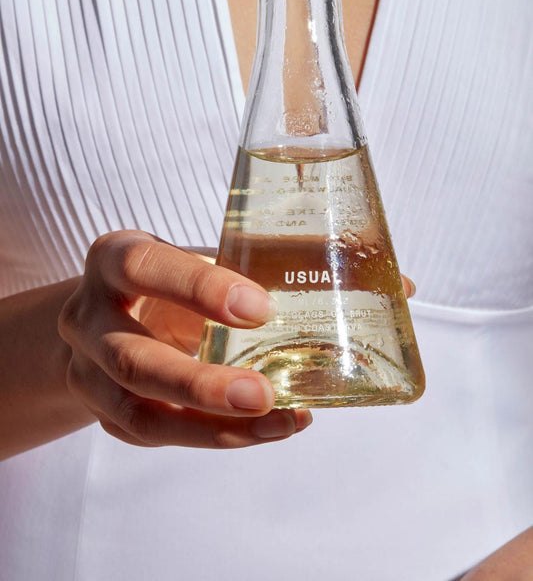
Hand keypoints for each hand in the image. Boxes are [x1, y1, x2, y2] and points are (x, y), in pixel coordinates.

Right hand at [58, 230, 311, 449]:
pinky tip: (268, 429)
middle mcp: (87, 317)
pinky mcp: (104, 413)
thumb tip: (327, 270)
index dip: (199, 288)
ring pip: (139, 413)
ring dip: (212, 427)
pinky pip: (155, 435)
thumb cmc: (167, 278)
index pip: (144, 267)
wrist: (109, 314)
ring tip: (278, 422)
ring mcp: (88, 372)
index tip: (260, 308)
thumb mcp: (190, 257)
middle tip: (263, 394)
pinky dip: (215, 436)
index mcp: (112, 260)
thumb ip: (239, 265)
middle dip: (200, 385)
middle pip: (132, 359)